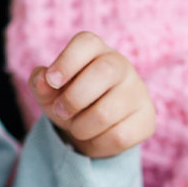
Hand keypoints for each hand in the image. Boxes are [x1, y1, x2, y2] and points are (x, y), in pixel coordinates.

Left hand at [27, 31, 154, 157]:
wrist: (91, 128)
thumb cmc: (67, 99)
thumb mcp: (48, 92)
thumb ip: (40, 83)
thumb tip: (42, 79)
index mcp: (94, 50)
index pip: (87, 42)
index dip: (67, 61)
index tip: (52, 81)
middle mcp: (121, 65)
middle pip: (103, 72)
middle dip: (73, 99)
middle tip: (60, 111)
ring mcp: (138, 91)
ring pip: (106, 112)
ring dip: (80, 127)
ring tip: (77, 127)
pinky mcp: (147, 119)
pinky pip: (118, 136)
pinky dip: (97, 143)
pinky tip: (95, 137)